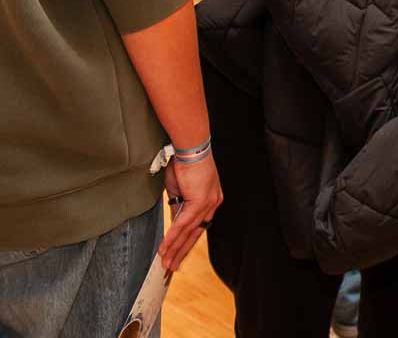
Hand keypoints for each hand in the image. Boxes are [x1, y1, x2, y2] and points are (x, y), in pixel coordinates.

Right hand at [160, 155, 222, 271]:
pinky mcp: (199, 202)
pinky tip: (164, 249)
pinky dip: (172, 238)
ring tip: (165, 264)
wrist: (190, 149)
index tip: (177, 255)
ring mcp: (207, 204)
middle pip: (195, 235)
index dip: (187, 243)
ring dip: (174, 250)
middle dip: (181, 253)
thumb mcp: (179, 191)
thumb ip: (178, 208)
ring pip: (188, 233)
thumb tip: (173, 222)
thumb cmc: (184, 165)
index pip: (198, 227)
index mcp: (210, 202)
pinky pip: (182, 225)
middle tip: (171, 268)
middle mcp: (212, 205)